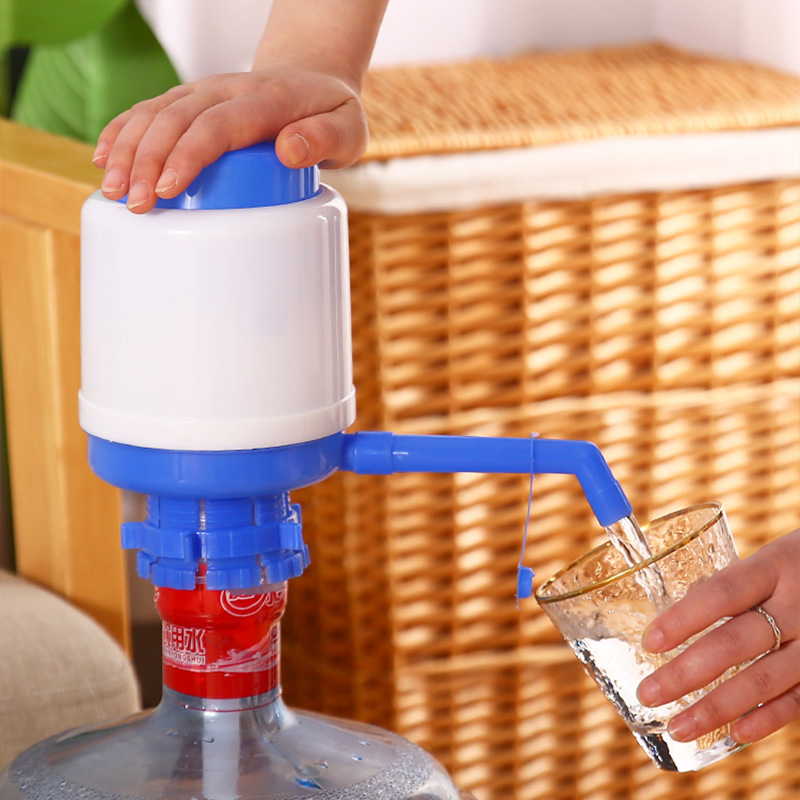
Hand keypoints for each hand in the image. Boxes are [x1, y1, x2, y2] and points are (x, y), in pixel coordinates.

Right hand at [92, 68, 368, 212]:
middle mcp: (228, 89)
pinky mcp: (190, 99)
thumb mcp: (348, 128)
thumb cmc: (333, 115)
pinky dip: (122, 130)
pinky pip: (149, 110)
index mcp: (266, 100)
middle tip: (134, 203)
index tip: (168, 188)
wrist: (314, 79)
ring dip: (127, 149)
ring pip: (155, 112)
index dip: (189, 154)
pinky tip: (103, 158)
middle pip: (176, 119)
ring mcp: (205, 92)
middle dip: (147, 160)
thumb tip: (289, 149)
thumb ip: (325, 138)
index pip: (218, 124)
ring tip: (112, 191)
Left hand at [637, 528, 799, 744]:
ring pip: (763, 679)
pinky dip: (767, 719)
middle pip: (735, 643)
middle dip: (686, 673)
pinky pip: (799, 699)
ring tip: (679, 729)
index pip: (722, 593)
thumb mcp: (771, 559)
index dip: (684, 618)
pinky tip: (735, 733)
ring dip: (717, 708)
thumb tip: (679, 613)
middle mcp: (797, 605)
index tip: (650, 642)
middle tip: (648, 694)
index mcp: (774, 567)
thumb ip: (733, 584)